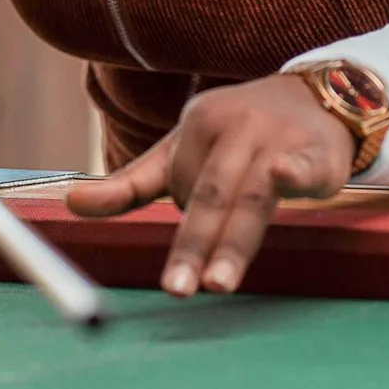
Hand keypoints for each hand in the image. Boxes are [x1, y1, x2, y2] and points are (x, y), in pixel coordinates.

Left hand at [64, 75, 353, 297]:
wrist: (319, 97)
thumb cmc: (240, 133)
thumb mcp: (181, 152)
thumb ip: (131, 184)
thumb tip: (68, 204)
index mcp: (199, 123)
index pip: (181, 187)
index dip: (187, 233)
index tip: (171, 285)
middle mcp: (236, 126)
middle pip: (211, 195)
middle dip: (194, 245)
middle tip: (178, 290)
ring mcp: (278, 136)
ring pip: (251, 195)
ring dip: (235, 240)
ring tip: (219, 283)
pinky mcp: (318, 150)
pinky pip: (304, 163)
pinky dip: (293, 171)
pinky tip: (284, 176)